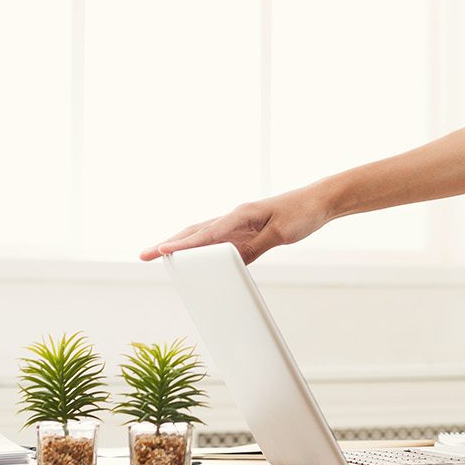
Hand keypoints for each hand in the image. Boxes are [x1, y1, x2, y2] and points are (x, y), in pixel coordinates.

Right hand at [138, 182, 338, 264]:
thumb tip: (232, 262)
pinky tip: (192, 257)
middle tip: (145, 255)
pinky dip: (200, 247)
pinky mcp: (245, 230)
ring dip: (181, 244)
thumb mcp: (281, 234)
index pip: (207, 233)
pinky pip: (217, 240)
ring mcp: (239, 223)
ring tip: (158, 255)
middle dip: (170, 243)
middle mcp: (236, 216)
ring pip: (203, 234)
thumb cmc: (302, 214)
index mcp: (242, 214)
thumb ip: (256, 247)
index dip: (183, 244)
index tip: (162, 251)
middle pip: (196, 231)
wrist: (319, 201)